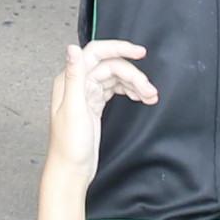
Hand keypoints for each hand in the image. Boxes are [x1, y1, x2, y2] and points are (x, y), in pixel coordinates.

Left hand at [46, 40, 152, 181]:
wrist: (71, 171)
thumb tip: (71, 48)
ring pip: (115, 78)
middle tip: (150, 89)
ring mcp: (87, 94)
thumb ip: (74, 76)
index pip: (96, 53)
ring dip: (134, 84)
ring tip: (150, 96)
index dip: (119, 49)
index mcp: (69, 80)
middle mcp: (78, 84)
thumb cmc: (68, 146)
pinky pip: (115, 90)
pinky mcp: (95, 105)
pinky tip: (141, 98)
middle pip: (110, 67)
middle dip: (133, 75)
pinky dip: (129, 91)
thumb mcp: (74, 109)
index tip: (140, 53)